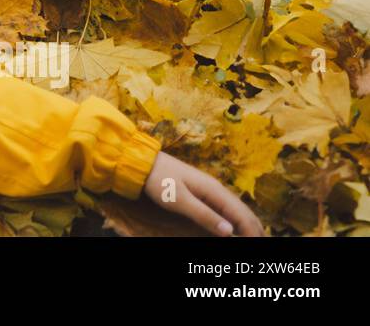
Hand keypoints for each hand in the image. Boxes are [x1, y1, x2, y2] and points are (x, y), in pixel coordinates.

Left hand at [142, 151, 265, 235]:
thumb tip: (230, 232)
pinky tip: (237, 225)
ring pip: (237, 208)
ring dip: (248, 223)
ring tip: (257, 237)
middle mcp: (217, 189)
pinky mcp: (203, 191)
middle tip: (264, 243)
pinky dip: (237, 217)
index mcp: (214, 190)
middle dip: (255, 228)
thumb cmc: (160, 181)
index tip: (260, 244)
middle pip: (243, 211)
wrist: (144, 163)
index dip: (252, 231)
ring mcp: (210, 189)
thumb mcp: (180, 200)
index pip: (241, 214)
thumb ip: (204, 215)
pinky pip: (226, 206)